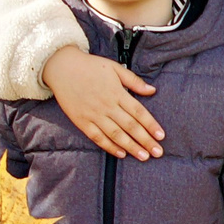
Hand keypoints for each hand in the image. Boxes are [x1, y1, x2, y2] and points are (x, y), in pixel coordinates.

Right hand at [44, 48, 162, 158]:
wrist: (61, 67)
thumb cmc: (90, 66)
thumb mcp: (115, 68)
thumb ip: (134, 81)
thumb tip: (153, 90)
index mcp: (117, 92)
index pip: (139, 112)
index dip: (151, 125)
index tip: (161, 136)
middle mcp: (107, 105)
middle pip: (130, 126)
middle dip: (146, 141)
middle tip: (158, 153)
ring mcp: (93, 114)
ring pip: (116, 134)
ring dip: (131, 147)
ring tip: (144, 156)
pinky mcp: (81, 121)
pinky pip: (97, 137)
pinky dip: (109, 146)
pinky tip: (121, 154)